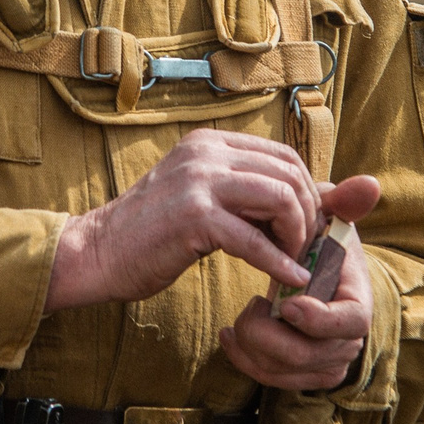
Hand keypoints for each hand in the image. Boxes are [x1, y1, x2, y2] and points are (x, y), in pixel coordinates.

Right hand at [47, 131, 324, 310]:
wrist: (97, 253)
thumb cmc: (155, 234)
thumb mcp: (208, 200)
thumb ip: (257, 195)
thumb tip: (326, 196)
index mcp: (211, 142)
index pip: (285, 156)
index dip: (308, 193)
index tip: (307, 229)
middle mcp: (206, 152)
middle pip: (290, 174)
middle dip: (308, 215)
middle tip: (304, 250)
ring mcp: (198, 180)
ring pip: (281, 199)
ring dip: (298, 236)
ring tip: (293, 262)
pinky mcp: (193, 217)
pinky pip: (255, 240)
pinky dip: (279, 263)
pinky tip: (290, 280)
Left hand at [220, 177, 383, 390]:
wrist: (310, 280)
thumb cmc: (319, 246)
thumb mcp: (327, 221)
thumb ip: (343, 202)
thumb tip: (368, 184)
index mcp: (357, 303)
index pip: (351, 323)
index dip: (318, 318)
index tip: (286, 304)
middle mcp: (346, 341)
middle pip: (309, 355)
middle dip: (271, 334)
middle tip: (251, 304)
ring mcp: (324, 362)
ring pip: (284, 372)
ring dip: (253, 345)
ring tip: (240, 316)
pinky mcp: (300, 376)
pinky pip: (270, 379)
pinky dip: (244, 359)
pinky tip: (229, 335)